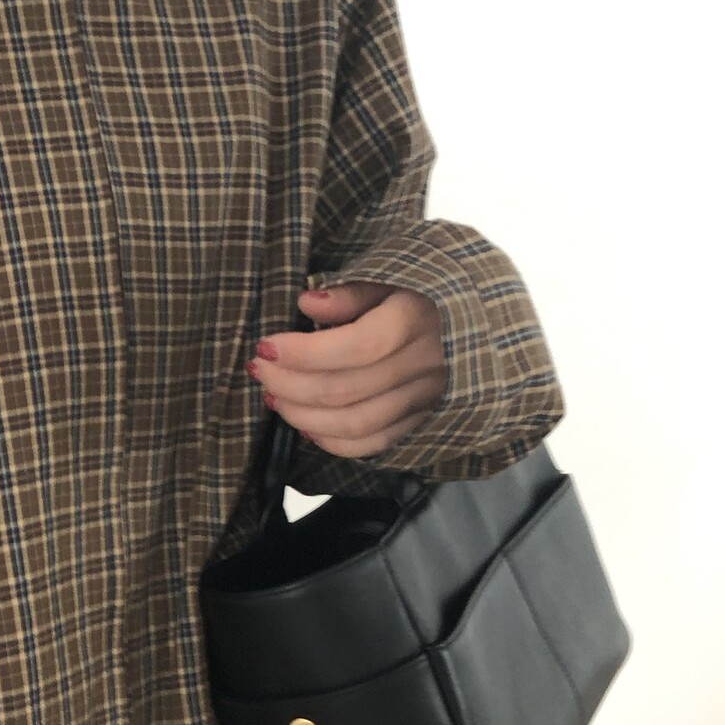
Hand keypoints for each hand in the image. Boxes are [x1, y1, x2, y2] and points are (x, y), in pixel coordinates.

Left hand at [248, 281, 447, 457]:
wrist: (465, 325)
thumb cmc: (415, 296)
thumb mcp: (387, 279)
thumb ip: (349, 292)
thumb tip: (307, 302)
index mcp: (416, 320)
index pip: (357, 346)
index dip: (305, 352)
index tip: (266, 346)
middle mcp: (423, 365)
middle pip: (346, 389)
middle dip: (290, 383)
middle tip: (259, 370)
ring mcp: (423, 399)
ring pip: (354, 423)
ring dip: (302, 415)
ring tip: (273, 396)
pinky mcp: (418, 422)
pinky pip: (371, 445)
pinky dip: (331, 441)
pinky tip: (303, 425)